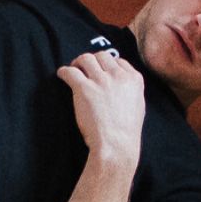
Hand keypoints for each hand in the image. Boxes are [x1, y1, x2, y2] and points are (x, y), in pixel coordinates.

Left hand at [58, 45, 144, 161]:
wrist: (116, 145)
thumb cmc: (126, 132)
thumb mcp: (138, 106)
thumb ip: (130, 91)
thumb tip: (121, 85)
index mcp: (134, 79)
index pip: (119, 61)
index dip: (108, 65)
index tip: (101, 70)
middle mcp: (118, 76)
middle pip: (102, 56)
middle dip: (92, 61)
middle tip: (85, 68)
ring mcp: (101, 81)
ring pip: (86, 59)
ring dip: (78, 62)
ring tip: (74, 70)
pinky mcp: (84, 88)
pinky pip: (70, 71)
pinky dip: (64, 72)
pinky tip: (62, 75)